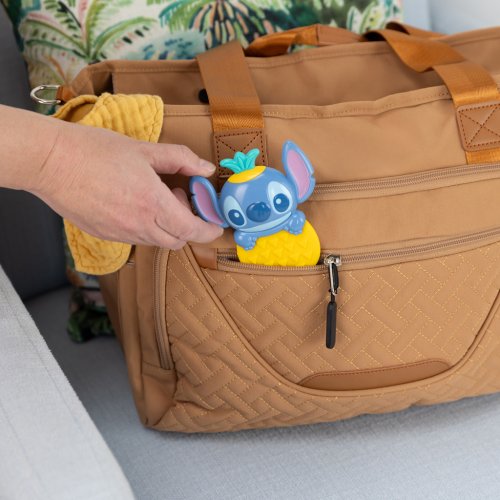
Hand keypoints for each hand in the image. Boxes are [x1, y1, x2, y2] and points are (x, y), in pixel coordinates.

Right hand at [32, 121, 222, 248]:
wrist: (52, 162)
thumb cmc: (96, 151)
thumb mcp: (145, 150)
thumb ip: (181, 159)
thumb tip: (206, 168)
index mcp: (152, 204)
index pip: (192, 231)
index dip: (208, 231)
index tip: (215, 225)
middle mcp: (139, 225)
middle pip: (177, 241)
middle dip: (189, 226)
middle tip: (181, 198)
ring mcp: (121, 233)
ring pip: (157, 241)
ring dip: (168, 226)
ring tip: (156, 196)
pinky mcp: (106, 235)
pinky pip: (136, 239)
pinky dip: (147, 228)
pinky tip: (136, 204)